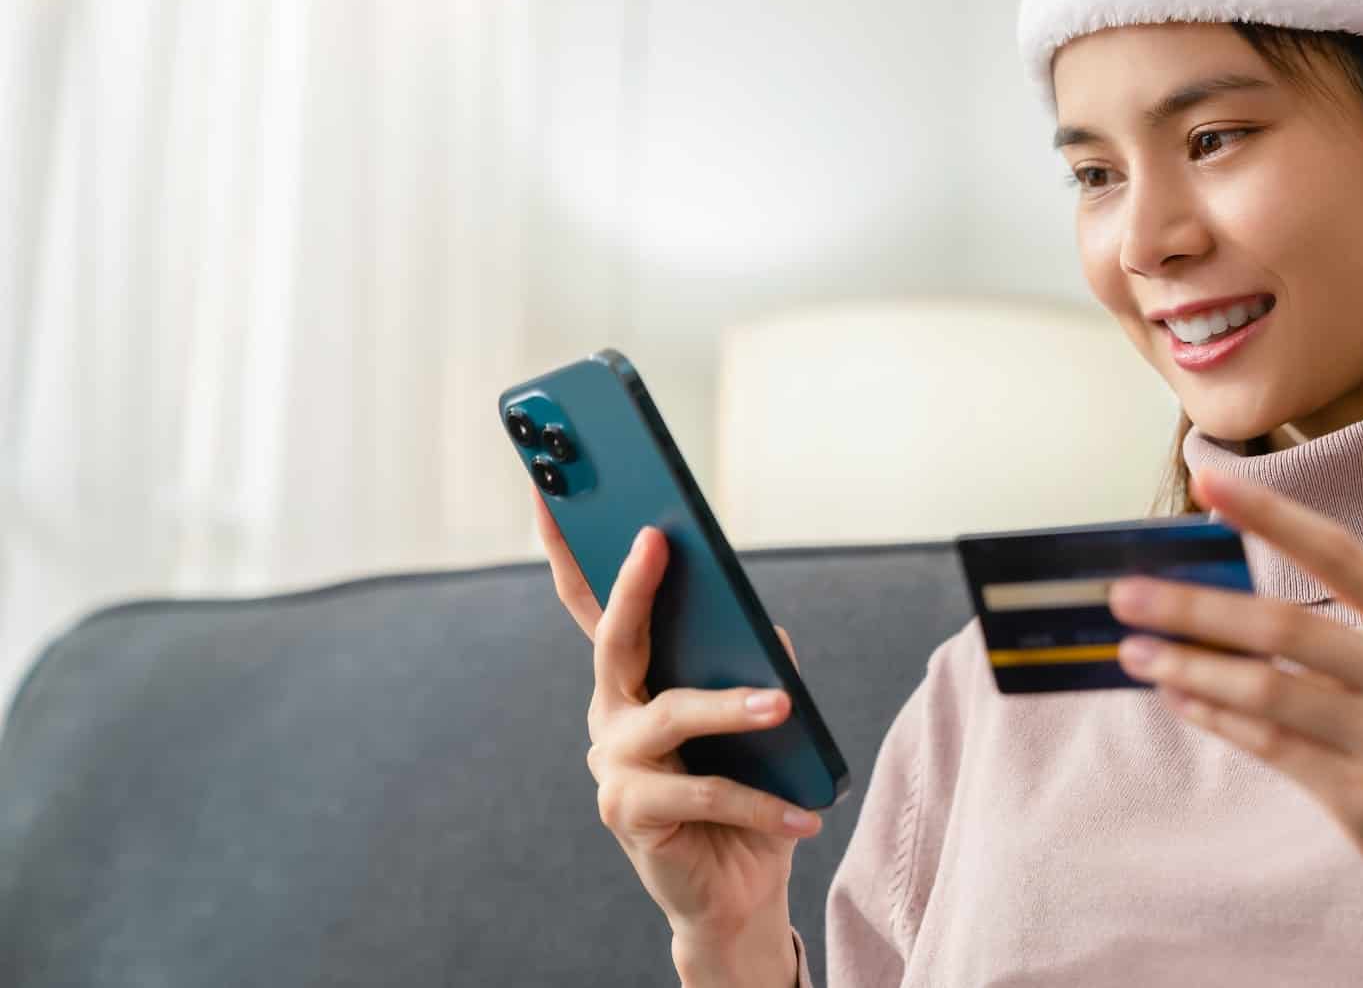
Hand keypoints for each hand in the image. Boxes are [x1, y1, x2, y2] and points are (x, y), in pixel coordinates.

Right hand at [534, 491, 817, 969]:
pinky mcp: (629, 815)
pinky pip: (699, 797)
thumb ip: (753, 661)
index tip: (551, 487)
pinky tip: (803, 813)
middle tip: (658, 540)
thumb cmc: (747, 786)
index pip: (593, 605)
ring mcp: (613, 764)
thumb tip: (761, 630)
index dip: (567, 549)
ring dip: (730, 708)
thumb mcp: (758, 714)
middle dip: (633, 584)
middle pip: (615, 638)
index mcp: (633, 679)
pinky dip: (758, 804)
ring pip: (668, 715)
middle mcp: (610, 713)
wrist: (738, 884)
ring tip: (782, 705)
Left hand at [1106, 467, 1362, 956]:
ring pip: (1266, 689)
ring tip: (1134, 653)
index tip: (1206, 479)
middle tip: (1126, 595)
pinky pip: (1271, 747)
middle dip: (1194, 606)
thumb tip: (1231, 599)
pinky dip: (1217, 718)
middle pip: (1283, 624)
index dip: (1269, 513)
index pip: (1337, 552)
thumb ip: (1352, 636)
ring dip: (1189, 668)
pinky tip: (1181, 700)